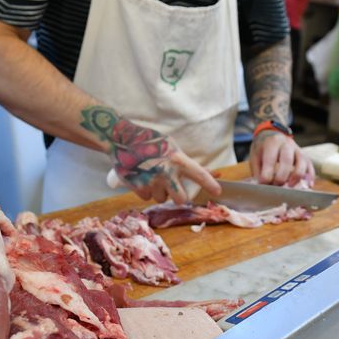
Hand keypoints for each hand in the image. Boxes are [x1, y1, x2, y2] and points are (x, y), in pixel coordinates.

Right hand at [80, 105, 220, 203]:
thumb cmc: (150, 142)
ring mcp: (151, 181)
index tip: (218, 192)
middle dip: (177, 195)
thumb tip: (216, 173)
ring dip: (158, 191)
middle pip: (181, 198)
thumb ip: (190, 164)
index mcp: (176, 159)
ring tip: (151, 174)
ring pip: (162, 198)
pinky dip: (145, 190)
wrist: (120, 139)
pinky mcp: (137, 188)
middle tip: (171, 186)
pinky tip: (141, 177)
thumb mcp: (172, 147)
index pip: (198, 174)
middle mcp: (166, 172)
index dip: (210, 184)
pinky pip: (147, 197)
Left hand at [249, 131, 314, 186]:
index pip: (270, 159)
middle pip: (287, 160)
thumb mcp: (255, 157)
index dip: (267, 174)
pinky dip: (310, 177)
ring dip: (296, 177)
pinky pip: (310, 166)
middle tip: (276, 186)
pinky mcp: (305, 156)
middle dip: (281, 177)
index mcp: (272, 142)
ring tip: (289, 186)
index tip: (264, 183)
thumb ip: (258, 171)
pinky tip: (308, 185)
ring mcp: (298, 149)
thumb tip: (264, 187)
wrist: (271, 136)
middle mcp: (286, 144)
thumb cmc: (262, 149)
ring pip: (302, 162)